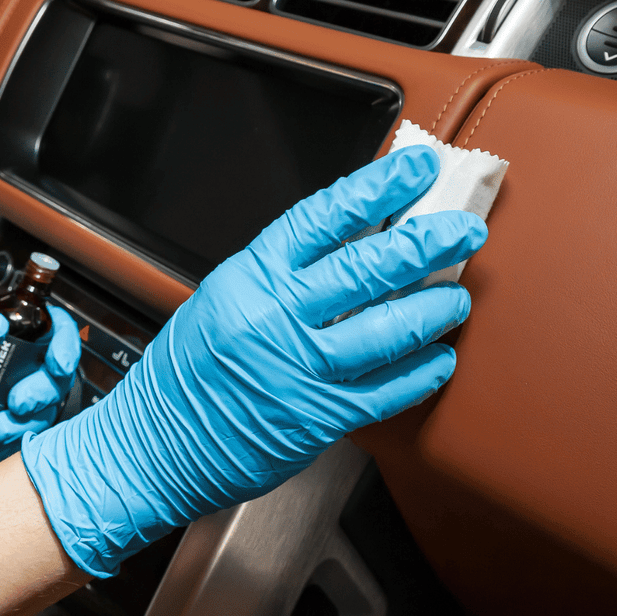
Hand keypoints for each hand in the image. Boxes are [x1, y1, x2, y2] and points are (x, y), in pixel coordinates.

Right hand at [22, 146, 485, 575]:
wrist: (153, 446)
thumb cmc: (187, 373)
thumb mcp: (224, 296)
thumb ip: (284, 271)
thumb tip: (355, 239)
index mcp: (252, 277)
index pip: (325, 216)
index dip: (379, 187)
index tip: (417, 169)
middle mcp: (277, 318)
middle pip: (367, 268)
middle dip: (426, 244)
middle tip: (463, 230)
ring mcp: (300, 369)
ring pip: (387, 330)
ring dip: (433, 309)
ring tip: (456, 298)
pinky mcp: (318, 419)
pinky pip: (385, 392)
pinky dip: (420, 374)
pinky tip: (439, 360)